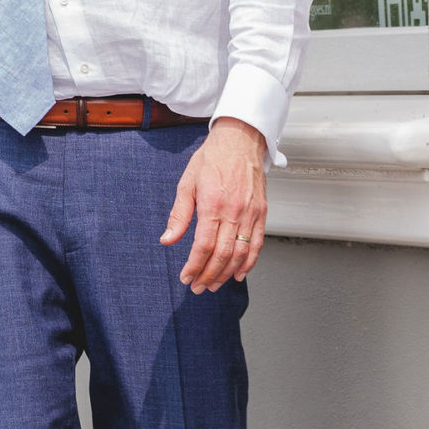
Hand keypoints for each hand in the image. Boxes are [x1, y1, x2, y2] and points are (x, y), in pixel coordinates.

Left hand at [161, 118, 267, 293]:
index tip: (186, 277)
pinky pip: (257, 243)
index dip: (194, 266)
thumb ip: (179, 215)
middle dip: (209, 275)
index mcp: (213, 204)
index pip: (203, 246)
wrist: (240, 140)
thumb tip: (167, 240)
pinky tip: (239, 273)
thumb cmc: (212, 159)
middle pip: (222, 254)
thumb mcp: (186, 183)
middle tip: (198, 287)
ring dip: (227, 273)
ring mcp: (250, 213)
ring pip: (241, 253)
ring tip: (214, 284)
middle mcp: (234, 211)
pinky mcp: (261, 213)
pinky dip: (249, 262)